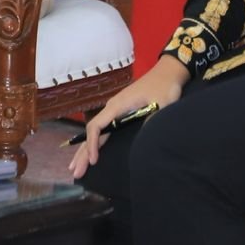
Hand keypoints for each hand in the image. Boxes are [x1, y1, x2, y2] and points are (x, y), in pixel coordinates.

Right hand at [69, 56, 190, 179]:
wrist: (169, 72)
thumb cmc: (165, 87)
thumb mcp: (161, 104)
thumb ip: (150, 120)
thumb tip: (142, 140)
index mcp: (118, 105)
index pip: (97, 126)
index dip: (92, 144)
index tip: (94, 161)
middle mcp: (112, 107)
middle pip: (92, 132)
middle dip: (83, 153)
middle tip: (75, 173)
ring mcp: (115, 110)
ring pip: (95, 132)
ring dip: (85, 149)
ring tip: (75, 167)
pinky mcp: (121, 112)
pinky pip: (103, 129)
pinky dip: (95, 143)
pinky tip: (91, 153)